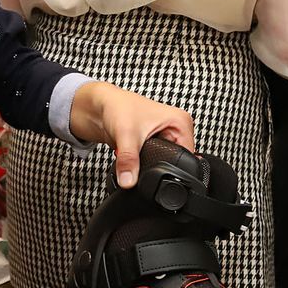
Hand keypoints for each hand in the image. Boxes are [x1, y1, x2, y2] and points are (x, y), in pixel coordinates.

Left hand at [69, 80, 195, 188]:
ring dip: (149, 164)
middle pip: (175, 161)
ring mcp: (165, 137)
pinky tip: (135, 156)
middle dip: (158, 165)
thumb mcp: (127, 135)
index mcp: (181, 122)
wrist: (100, 107)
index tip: (156, 168)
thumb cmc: (117, 107)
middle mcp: (176, 129)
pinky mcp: (153, 144)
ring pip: (163, 163)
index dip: (172, 166)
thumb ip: (129, 161)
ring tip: (137, 152)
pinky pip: (153, 162)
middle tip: (142, 157)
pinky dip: (143, 163)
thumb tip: (129, 181)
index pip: (187, 155)